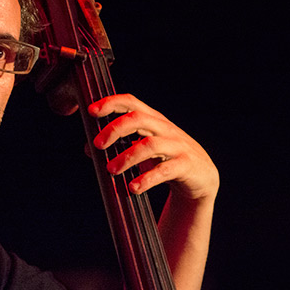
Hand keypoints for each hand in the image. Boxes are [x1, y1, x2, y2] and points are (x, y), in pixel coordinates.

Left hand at [88, 94, 218, 202]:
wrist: (201, 177)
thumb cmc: (166, 159)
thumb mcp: (142, 149)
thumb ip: (118, 145)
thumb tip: (88, 147)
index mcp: (153, 120)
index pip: (131, 102)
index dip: (111, 103)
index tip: (92, 111)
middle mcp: (165, 129)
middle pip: (138, 119)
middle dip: (115, 129)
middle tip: (98, 144)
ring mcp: (177, 146)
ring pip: (150, 145)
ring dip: (127, 157)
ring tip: (111, 170)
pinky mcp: (186, 165)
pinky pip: (164, 171)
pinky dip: (147, 179)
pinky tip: (133, 187)